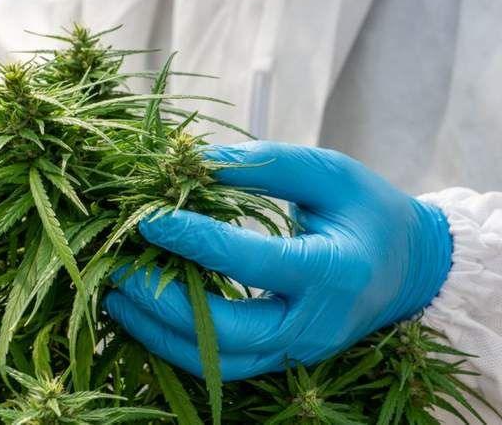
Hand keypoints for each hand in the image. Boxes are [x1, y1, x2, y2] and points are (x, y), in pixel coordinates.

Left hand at [103, 141, 452, 380]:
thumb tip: (191, 159)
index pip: (256, 263)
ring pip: (219, 360)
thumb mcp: (328, 172)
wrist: (404, 269)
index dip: (198, 241)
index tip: (150, 219)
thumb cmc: (367, 212)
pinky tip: (144, 315)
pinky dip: (178, 343)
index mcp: (336, 271)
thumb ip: (264, 164)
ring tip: (117, 298)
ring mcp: (299, 350)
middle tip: (120, 271)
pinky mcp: (281, 358)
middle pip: (229, 331)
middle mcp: (316, 324)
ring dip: (161, 333)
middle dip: (165, 304)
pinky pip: (222, 363)